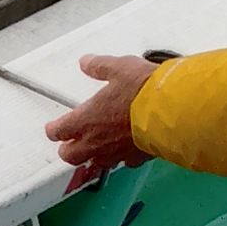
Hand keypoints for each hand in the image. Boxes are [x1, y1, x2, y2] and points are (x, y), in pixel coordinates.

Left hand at [45, 53, 159, 184]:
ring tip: (96, 146)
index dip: (53, 129)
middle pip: (69, 155)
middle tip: (71, 141)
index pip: (57, 132)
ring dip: (92, 155)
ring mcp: (114, 153)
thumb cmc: (144, 91)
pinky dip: (121, 157)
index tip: (54, 127)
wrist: (173, 110)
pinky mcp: (134, 158)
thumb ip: (99, 66)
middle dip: (68, 149)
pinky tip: (125, 148)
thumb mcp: (119, 68)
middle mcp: (95, 141)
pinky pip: (122, 163)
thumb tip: (87, 63)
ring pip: (94, 163)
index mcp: (85, 120)